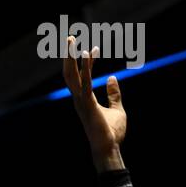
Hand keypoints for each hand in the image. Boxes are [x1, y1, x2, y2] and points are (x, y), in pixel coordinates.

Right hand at [61, 35, 126, 170]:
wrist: (109, 148)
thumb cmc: (112, 132)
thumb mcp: (117, 109)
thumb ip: (114, 94)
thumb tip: (112, 77)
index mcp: (84, 99)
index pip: (80, 76)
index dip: (85, 62)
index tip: (93, 48)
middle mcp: (78, 98)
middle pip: (69, 73)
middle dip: (68, 56)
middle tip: (70, 38)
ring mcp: (81, 101)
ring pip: (72, 75)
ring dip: (71, 57)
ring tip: (72, 41)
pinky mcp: (88, 104)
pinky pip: (85, 82)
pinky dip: (86, 68)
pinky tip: (88, 55)